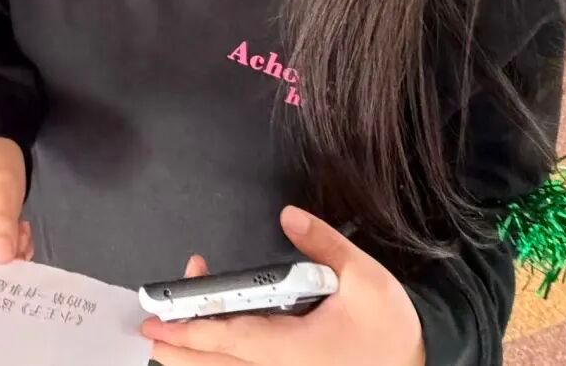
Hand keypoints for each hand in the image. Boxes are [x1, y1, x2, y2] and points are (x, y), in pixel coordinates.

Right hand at [0, 137, 33, 262]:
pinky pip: (2, 246)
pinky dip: (16, 244)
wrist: (3, 139)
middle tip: (23, 248)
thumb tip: (3, 259)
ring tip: (25, 232)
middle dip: (2, 259)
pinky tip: (24, 231)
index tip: (6, 276)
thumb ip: (0, 221)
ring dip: (13, 250)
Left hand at [143, 207, 425, 365]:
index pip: (232, 339)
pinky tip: (206, 350)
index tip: (159, 322)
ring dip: (195, 357)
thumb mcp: (364, 277)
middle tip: (149, 328)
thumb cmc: (388, 323)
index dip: (191, 330)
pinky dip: (218, 361)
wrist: (417, 358)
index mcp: (293, 349)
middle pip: (217, 364)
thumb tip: (288, 215)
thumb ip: (322, 243)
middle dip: (179, 348)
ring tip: (167, 341)